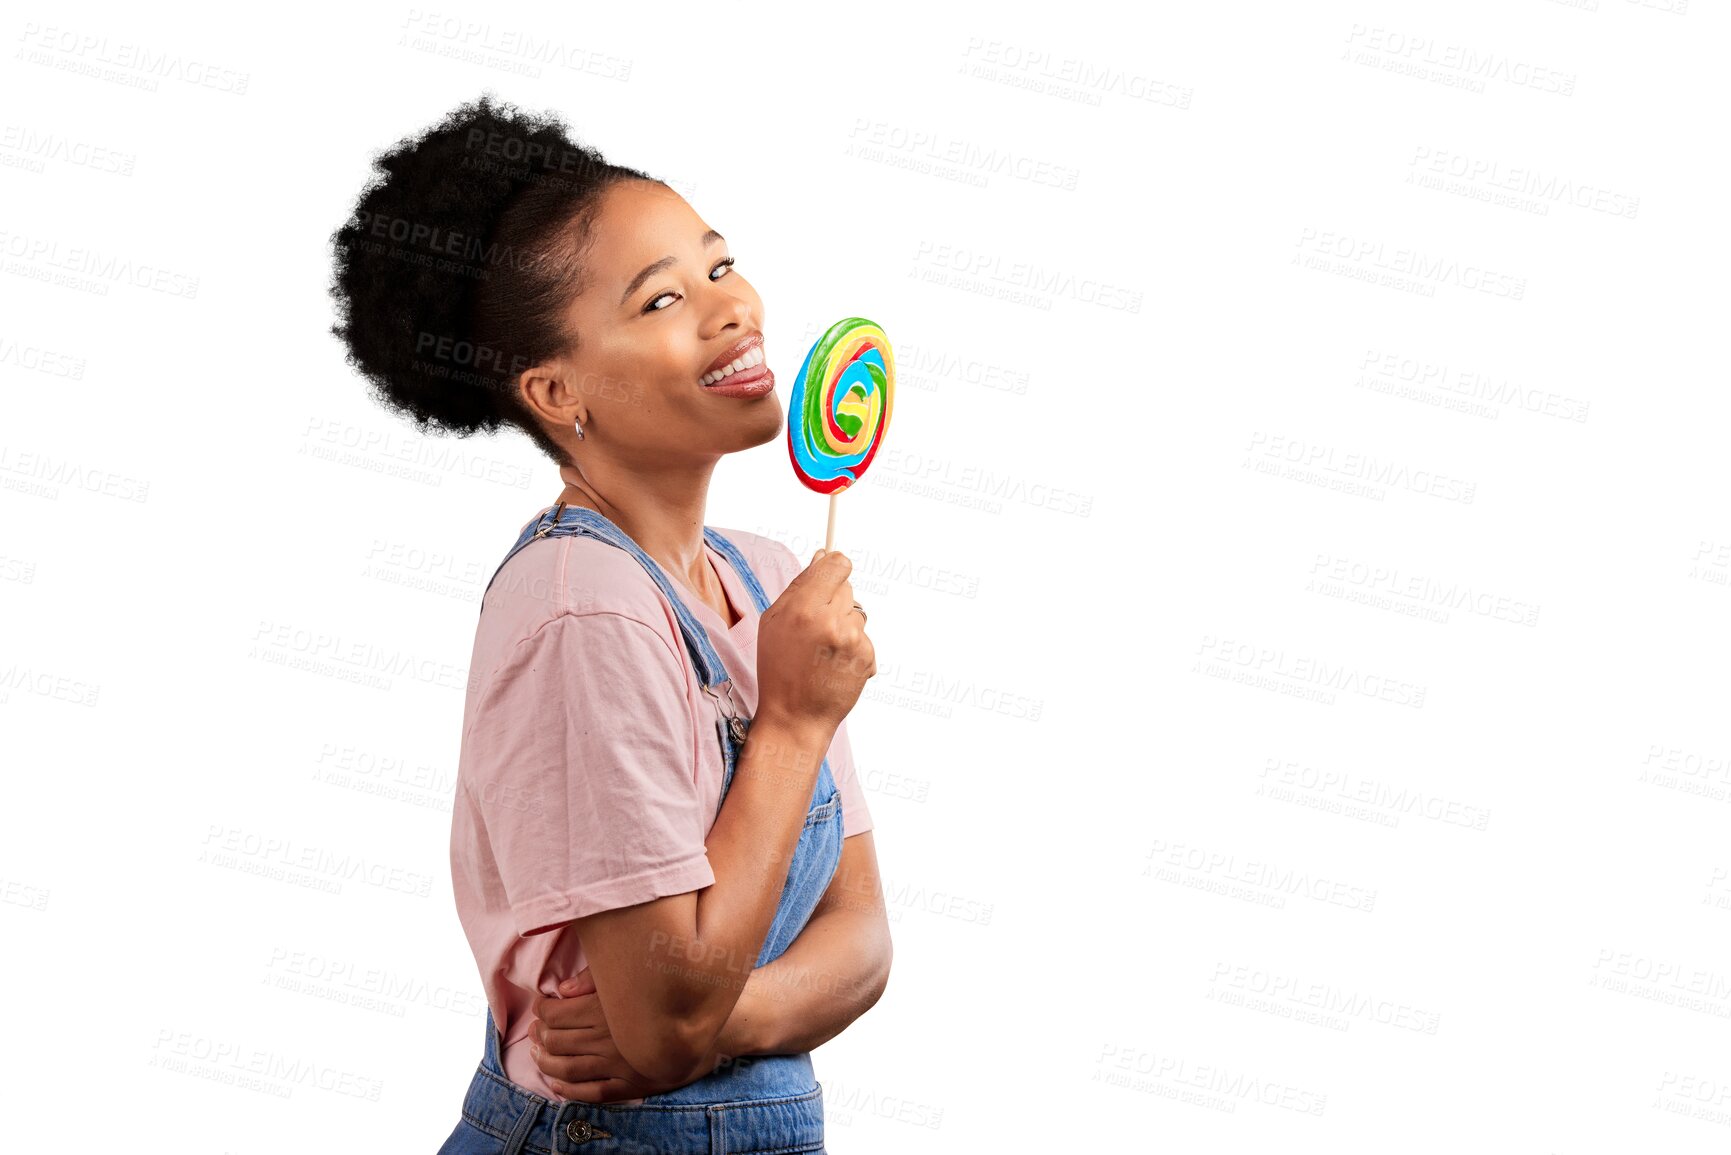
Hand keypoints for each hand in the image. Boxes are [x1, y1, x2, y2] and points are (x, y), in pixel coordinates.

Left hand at [529, 967, 686, 1101]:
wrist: (709, 1026)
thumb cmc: (668, 995)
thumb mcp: (634, 975)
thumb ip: (596, 978)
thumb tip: (563, 990)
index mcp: (607, 1010)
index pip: (557, 1013)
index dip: (542, 1009)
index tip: (540, 1005)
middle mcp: (609, 1040)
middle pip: (558, 1041)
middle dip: (539, 1035)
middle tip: (534, 1030)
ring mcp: (619, 1066)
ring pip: (569, 1069)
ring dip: (546, 1063)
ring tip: (536, 1055)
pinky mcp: (631, 1085)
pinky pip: (592, 1093)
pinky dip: (569, 1091)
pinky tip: (556, 1083)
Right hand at [756, 549, 875, 733]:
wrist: (795, 717)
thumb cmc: (779, 669)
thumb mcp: (774, 622)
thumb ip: (801, 586)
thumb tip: (823, 555)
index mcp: (803, 608)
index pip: (837, 565)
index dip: (834, 567)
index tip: (831, 573)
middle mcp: (831, 621)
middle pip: (847, 587)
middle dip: (834, 600)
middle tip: (816, 627)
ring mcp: (852, 640)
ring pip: (857, 613)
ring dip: (844, 625)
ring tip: (823, 651)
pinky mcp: (867, 657)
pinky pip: (864, 637)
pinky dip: (853, 647)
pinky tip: (835, 664)